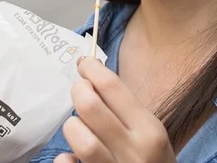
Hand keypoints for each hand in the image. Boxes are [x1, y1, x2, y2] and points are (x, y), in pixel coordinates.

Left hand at [54, 56, 176, 162]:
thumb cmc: (152, 161)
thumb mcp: (150, 133)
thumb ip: (126, 110)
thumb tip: (92, 75)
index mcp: (149, 129)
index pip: (112, 87)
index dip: (91, 70)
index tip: (83, 64)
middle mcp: (134, 150)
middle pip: (90, 105)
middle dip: (78, 92)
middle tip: (79, 91)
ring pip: (80, 138)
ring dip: (72, 126)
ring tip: (77, 125)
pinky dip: (64, 159)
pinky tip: (71, 157)